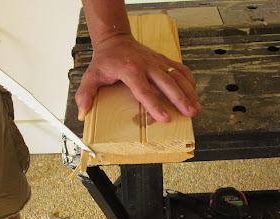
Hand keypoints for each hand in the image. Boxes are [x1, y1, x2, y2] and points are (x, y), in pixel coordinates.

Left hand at [75, 34, 201, 122]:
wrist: (115, 40)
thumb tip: (83, 114)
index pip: (144, 90)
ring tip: (196, 108)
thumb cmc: (104, 61)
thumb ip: (85, 94)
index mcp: (129, 70)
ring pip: (177, 76)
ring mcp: (157, 61)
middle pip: (167, 83)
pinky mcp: (162, 60)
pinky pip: (179, 69)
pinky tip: (194, 92)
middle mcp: (147, 65)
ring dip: (189, 92)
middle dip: (180, 99)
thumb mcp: (90, 76)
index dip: (155, 105)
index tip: (165, 117)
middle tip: (190, 113)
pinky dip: (188, 80)